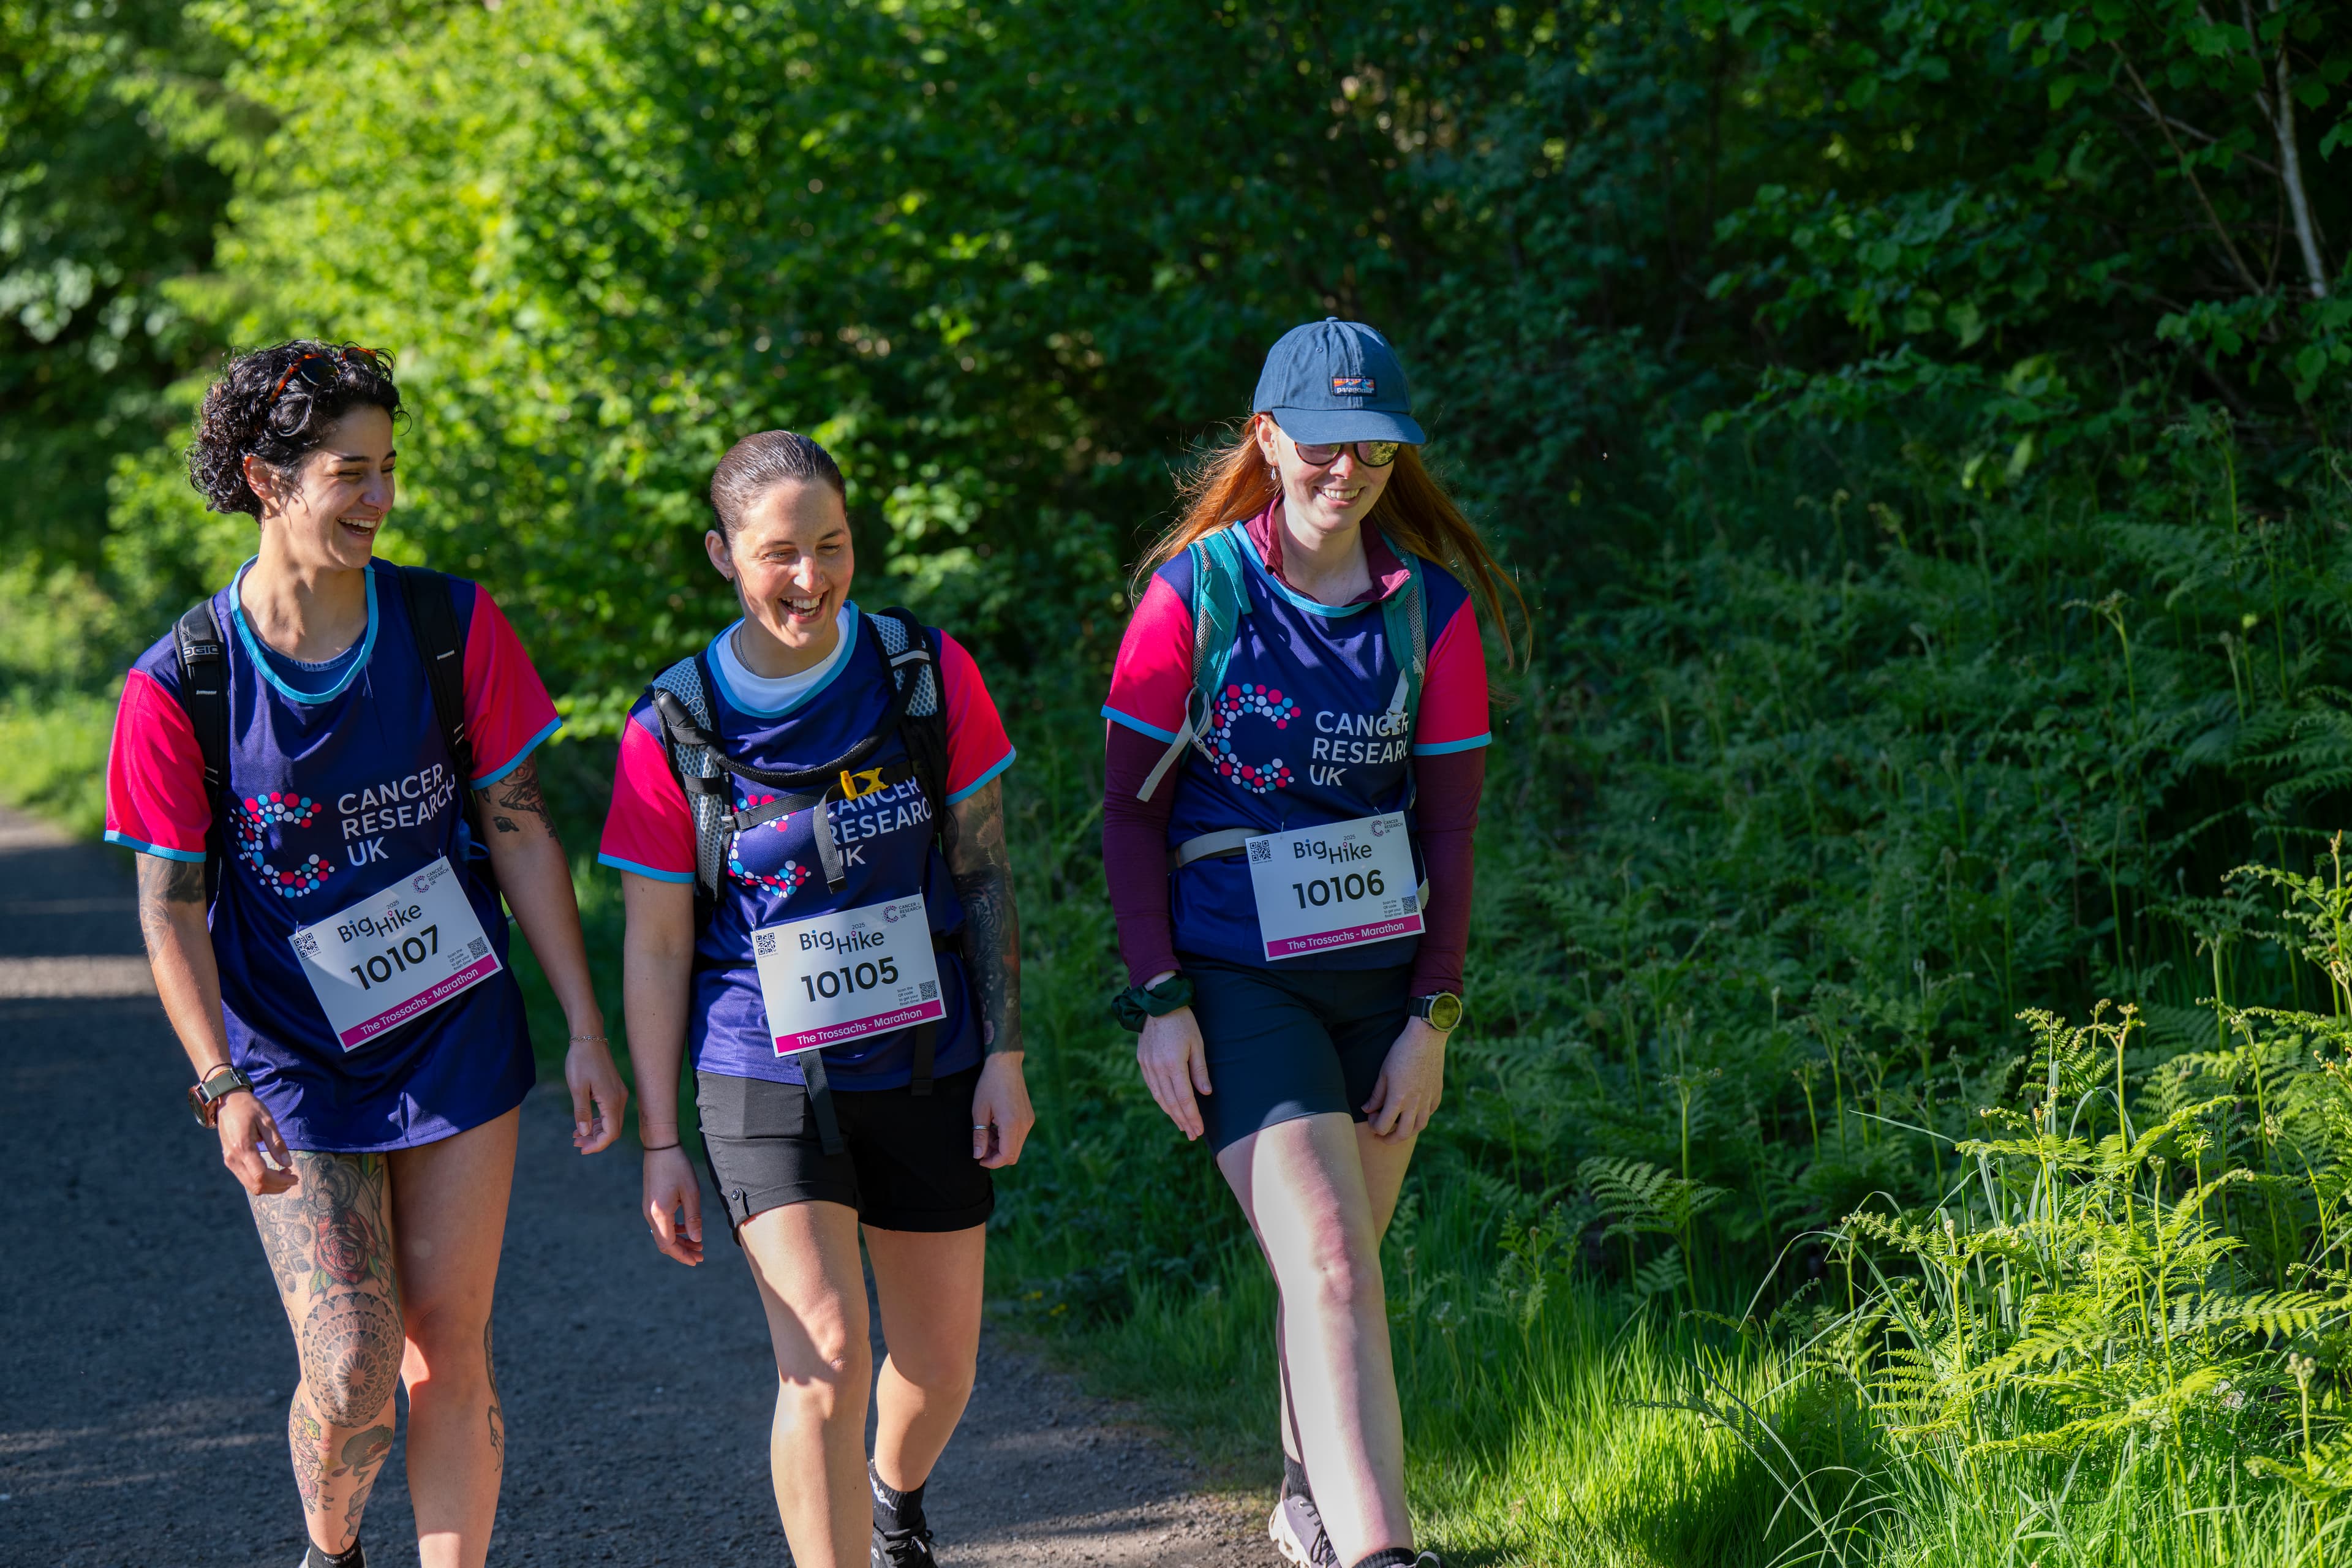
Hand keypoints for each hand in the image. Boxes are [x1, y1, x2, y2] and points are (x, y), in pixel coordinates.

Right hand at [216, 1091, 296, 1195]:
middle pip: (256, 1185)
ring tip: (286, 1175)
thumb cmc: (249, 1108)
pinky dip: (261, 1181)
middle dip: (277, 1187)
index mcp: (242, 1147)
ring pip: (250, 1186)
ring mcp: (229, 1161)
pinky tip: (274, 1172)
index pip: (261, 1175)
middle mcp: (233, 1158)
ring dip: (270, 1186)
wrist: (227, 1102)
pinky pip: (246, 1179)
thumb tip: (288, 1163)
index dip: (280, 1181)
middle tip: (293, 1178)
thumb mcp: (267, 1121)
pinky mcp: (230, 1161)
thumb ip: (277, 1143)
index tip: (295, 1177)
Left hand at [566, 1034, 628, 1153]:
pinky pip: (609, 1112)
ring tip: (576, 1136)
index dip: (597, 1145)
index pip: (611, 1133)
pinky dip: (598, 1121)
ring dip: (596, 1132)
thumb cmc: (581, 1061)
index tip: (581, 1149)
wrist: (589, 1038)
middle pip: (613, 1129)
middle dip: (595, 1140)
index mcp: (611, 1100)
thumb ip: (581, 1112)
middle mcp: (619, 1099)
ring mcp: (618, 1094)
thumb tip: (584, 1133)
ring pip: (611, 1121)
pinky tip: (584, 1123)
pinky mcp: (614, 1090)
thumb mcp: (577, 1088)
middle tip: (575, 1144)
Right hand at [643, 1145, 703, 1265]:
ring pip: (663, 1234)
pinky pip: (661, 1224)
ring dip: (680, 1241)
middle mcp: (650, 1215)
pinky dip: (674, 1230)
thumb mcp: (691, 1193)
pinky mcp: (651, 1204)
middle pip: (664, 1243)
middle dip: (683, 1251)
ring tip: (697, 1243)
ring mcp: (649, 1209)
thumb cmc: (677, 1167)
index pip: (669, 1245)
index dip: (683, 1255)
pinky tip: (687, 1228)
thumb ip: (693, 1218)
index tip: (697, 1261)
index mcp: (659, 1214)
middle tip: (701, 1255)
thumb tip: (697, 1239)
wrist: (659, 1148)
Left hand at [970, 1051, 1034, 1167]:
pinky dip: (1006, 1137)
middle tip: (981, 1145)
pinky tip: (995, 1126)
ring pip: (1016, 1146)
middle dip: (996, 1156)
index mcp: (1012, 1124)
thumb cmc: (990, 1085)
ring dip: (1000, 1146)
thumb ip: (979, 1136)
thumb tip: (978, 1156)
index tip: (979, 1158)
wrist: (1005, 1064)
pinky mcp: (1029, 1117)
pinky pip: (1019, 1136)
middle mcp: (1025, 1124)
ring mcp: (1029, 1120)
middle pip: (1013, 1154)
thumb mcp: (979, 1111)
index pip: (1006, 1156)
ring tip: (986, 1132)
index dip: (992, 1162)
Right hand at [1137, 1005, 1211, 1140]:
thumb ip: (1200, 1070)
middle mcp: (1157, 1068)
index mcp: (1173, 1064)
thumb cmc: (1183, 1022)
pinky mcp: (1142, 1062)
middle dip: (1183, 1120)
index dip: (1192, 1116)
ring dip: (1171, 1114)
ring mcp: (1147, 1066)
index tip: (1199, 1129)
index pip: (1184, 1098)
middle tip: (1193, 1134)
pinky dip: (1161, 1100)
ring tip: (1182, 1126)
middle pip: (1171, 1102)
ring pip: (1159, 1097)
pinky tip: (1169, 1108)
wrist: (1157, 1003)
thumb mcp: (1197, 1044)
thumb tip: (1205, 1094)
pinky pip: (1152, 1087)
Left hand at [1362, 1017, 1446, 1139]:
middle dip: (1390, 1139)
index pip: (1383, 1126)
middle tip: (1381, 1136)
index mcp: (1398, 1099)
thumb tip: (1367, 1109)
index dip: (1374, 1126)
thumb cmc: (1401, 1052)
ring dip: (1407, 1131)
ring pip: (1419, 1127)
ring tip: (1398, 1127)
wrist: (1426, 1038)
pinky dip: (1420, 1117)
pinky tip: (1413, 1111)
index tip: (1371, 1117)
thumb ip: (1376, 1095)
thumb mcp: (1383, 1073)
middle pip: (1403, 1134)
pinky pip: (1430, 1113)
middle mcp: (1415, 1104)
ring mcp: (1428, 1100)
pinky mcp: (1437, 1094)